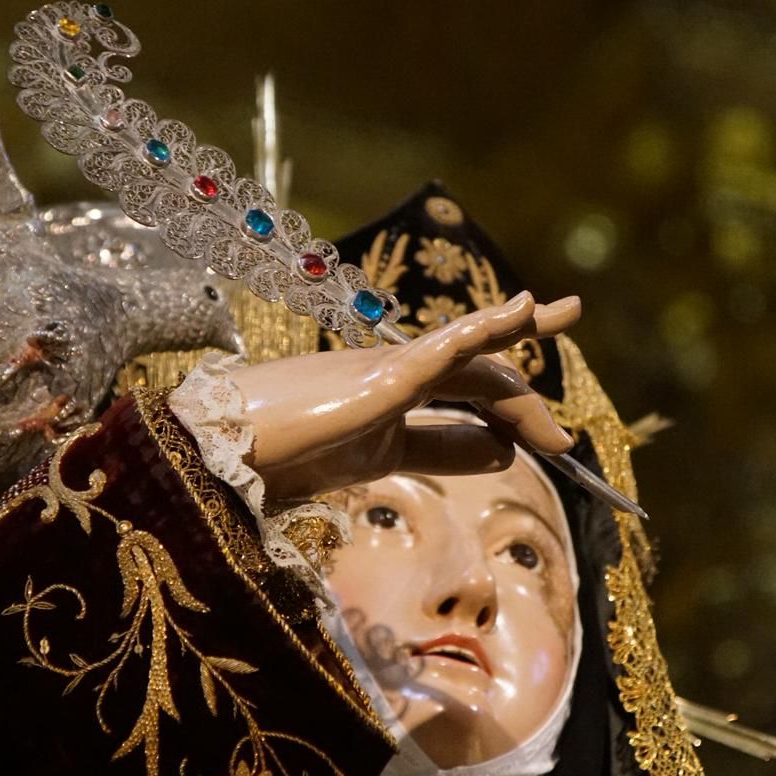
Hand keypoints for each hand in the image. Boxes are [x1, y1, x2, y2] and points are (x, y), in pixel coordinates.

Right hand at [225, 292, 580, 499]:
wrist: (208, 455)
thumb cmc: (268, 459)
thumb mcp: (369, 464)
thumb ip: (434, 453)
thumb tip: (503, 452)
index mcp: (385, 406)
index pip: (464, 406)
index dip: (509, 426)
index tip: (548, 445)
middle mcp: (389, 376)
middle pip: (477, 377)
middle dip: (526, 403)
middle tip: (566, 441)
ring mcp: (382, 371)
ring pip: (470, 356)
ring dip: (520, 367)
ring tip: (563, 364)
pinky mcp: (375, 378)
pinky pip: (442, 349)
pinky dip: (487, 328)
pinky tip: (525, 311)